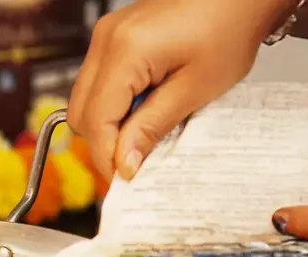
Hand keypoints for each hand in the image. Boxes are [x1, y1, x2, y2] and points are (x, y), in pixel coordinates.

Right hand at [68, 0, 292, 180]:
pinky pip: (98, 82)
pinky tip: (144, 106)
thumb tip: (124, 163)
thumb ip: (152, 127)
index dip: (106, 155)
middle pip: (80, 112)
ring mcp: (106, 36)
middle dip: (103, 142)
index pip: (95, 119)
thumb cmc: (227, 29)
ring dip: (108, 124)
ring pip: (85, 99)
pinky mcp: (113, 37)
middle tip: (136, 159)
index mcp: (125, 50)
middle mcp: (106, 39)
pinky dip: (114, 104)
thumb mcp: (194, 89)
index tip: (127, 176)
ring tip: (145, 130)